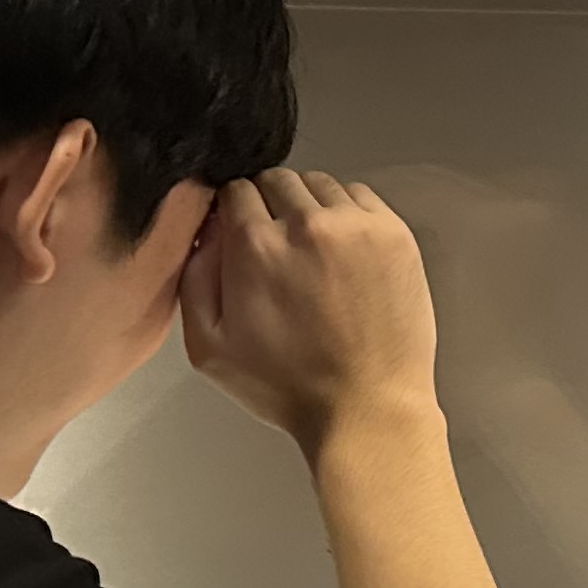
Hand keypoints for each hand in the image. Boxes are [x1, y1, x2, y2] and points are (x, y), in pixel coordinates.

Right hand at [180, 169, 439, 455]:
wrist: (367, 407)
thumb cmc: (290, 387)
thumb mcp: (209, 348)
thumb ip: (193, 280)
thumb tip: (204, 233)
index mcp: (256, 247)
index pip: (235, 189)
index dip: (233, 210)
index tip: (239, 231)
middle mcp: (307, 225)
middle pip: (276, 179)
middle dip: (268, 204)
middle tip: (276, 244)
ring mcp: (356, 226)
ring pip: (319, 184)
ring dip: (308, 205)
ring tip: (311, 249)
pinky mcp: (393, 234)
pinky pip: (360, 196)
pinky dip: (346, 212)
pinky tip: (342, 249)